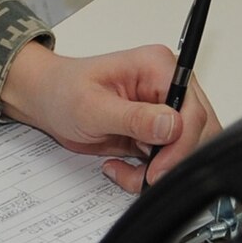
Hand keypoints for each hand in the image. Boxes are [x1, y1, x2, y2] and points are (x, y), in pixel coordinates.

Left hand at [0, 40, 222, 193]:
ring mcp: (163, 110)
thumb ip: (133, 118)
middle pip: (196, 132)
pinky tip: (123, 168)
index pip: (191, 108)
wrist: (46, 101)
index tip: (158, 168)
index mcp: (158, 67)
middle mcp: (167, 86)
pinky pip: (167, 161)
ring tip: (125, 171)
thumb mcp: (93, 106)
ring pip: (184, 151)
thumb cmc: (62, 91)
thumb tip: (171, 124)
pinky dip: (148, 174)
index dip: (181, 143)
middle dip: (170, 161)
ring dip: (158, 171)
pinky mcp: (155, 132)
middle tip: (142, 175)